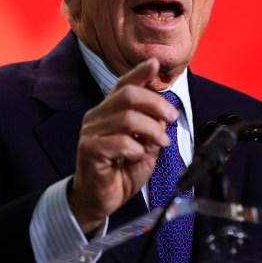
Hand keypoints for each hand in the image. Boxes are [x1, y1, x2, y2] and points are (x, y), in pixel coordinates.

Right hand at [67, 58, 177, 231]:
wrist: (100, 199)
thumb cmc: (121, 170)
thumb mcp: (144, 145)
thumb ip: (153, 127)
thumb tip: (165, 113)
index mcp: (110, 111)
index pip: (124, 84)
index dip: (140, 72)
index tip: (155, 63)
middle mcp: (97, 116)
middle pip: (128, 95)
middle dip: (156, 103)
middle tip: (172, 117)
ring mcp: (91, 132)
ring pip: (127, 118)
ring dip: (152, 129)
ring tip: (161, 142)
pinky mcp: (89, 149)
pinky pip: (120, 142)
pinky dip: (137, 148)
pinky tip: (139, 156)